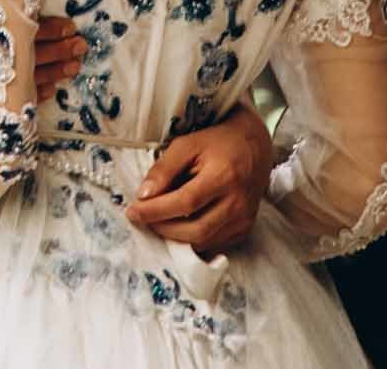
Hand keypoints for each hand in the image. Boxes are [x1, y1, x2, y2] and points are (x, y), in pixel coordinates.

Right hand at [0, 15, 81, 100]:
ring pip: (28, 79)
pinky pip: (12, 100)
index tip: (70, 27)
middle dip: (60, 51)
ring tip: (73, 66)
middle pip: (32, 56)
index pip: (25, 32)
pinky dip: (33, 94)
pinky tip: (50, 89)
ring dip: (54, 72)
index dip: (50, 29)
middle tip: (81, 46)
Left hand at [126, 107, 274, 257]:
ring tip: (157, 221)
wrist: (254, 147)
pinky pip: (212, 244)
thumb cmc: (217, 142)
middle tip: (142, 217)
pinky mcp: (244, 229)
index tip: (133, 211)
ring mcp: (244, 219)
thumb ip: (165, 169)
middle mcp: (238, 202)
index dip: (156, 210)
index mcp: (225, 176)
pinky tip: (177, 226)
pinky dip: (191, 239)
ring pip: (202, 241)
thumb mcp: (187, 144)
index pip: (186, 202)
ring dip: (174, 237)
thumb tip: (143, 195)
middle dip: (162, 227)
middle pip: (195, 229)